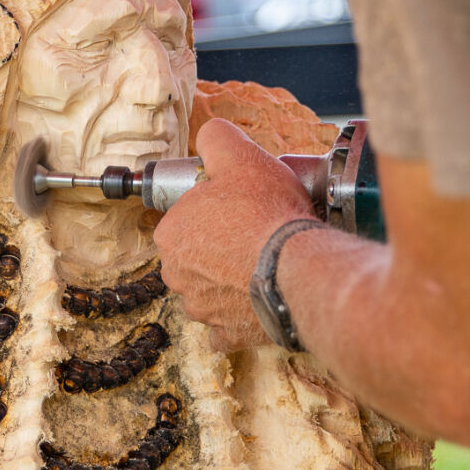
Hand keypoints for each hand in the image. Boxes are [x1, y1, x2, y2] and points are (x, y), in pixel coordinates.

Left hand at [154, 118, 315, 351]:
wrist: (297, 265)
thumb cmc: (266, 212)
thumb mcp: (240, 155)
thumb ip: (216, 139)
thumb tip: (209, 136)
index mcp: (171, 233)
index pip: (186, 216)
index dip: (213, 208)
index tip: (238, 206)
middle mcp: (177, 274)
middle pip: (195, 254)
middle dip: (219, 245)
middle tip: (253, 231)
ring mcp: (201, 308)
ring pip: (210, 289)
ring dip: (229, 278)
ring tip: (261, 261)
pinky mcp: (228, 334)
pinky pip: (227, 325)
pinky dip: (239, 315)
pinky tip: (257, 298)